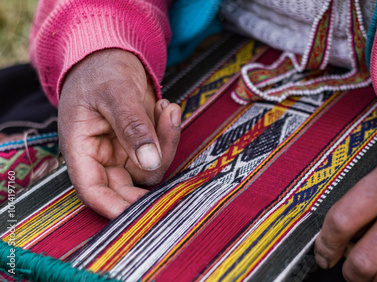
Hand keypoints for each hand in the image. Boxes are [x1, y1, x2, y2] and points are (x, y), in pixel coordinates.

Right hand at [59, 49, 180, 218]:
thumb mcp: (115, 93)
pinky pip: (161, 151)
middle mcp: (101, 157)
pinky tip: (167, 107)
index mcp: (81, 148)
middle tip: (167, 138)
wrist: (112, 56)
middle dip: (152, 166)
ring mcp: (123, 153)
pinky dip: (169, 132)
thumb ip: (132, 126)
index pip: (93, 189)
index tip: (141, 213)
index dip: (114, 206)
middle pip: (128, 185)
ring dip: (166, 141)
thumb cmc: (101, 71)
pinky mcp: (142, 145)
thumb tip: (150, 161)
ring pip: (151, 169)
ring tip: (167, 107)